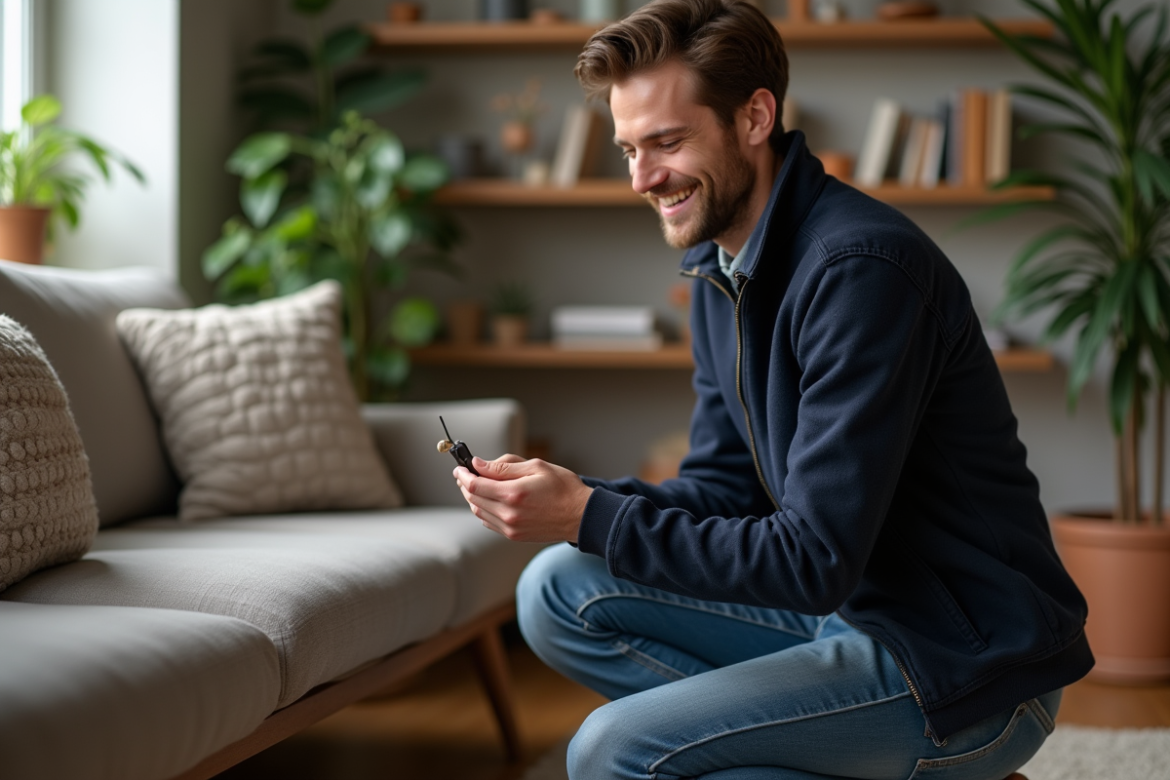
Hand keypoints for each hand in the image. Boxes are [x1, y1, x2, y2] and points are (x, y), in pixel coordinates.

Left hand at [454, 455, 592, 542]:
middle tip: (465, 473)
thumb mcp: (536, 467)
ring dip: (473, 498)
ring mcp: (510, 528)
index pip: (475, 485)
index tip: (460, 466)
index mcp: (513, 494)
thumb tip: (478, 464)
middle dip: (465, 484)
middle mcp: (508, 514)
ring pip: (479, 512)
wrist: (581, 516)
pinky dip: (483, 510)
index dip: (463, 474)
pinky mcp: (514, 535)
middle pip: (473, 499)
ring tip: (476, 484)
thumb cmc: (563, 487)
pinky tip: (489, 500)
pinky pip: (489, 522)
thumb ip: (504, 467)